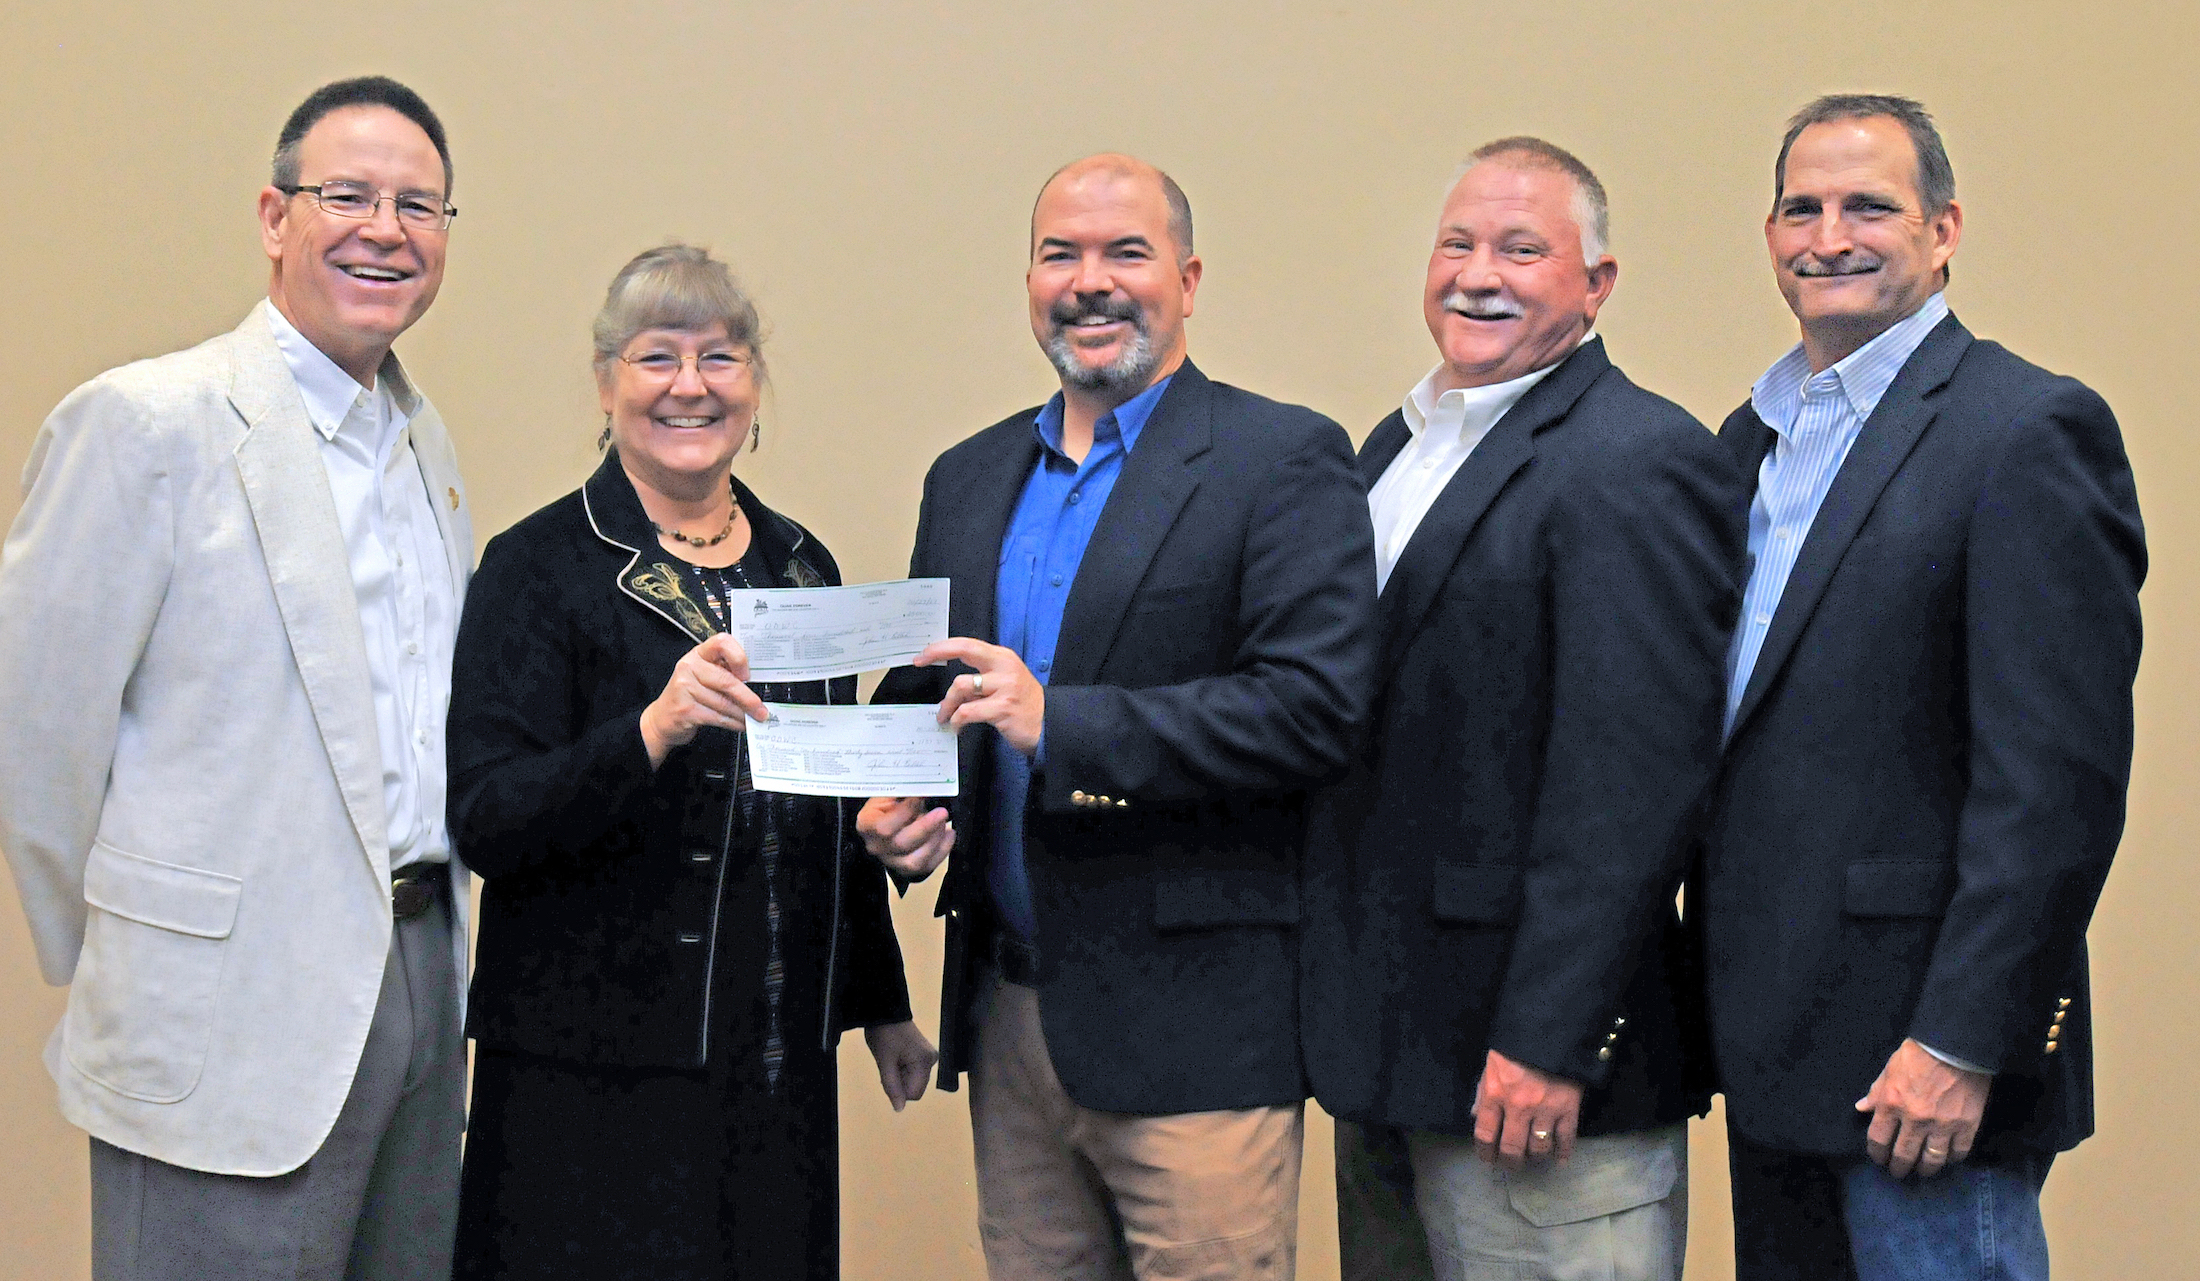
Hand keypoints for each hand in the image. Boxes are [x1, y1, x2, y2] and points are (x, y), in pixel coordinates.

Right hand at [639, 633, 768, 768]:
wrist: (661, 719)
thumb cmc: (688, 695)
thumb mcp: (704, 676)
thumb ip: (724, 672)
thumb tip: (756, 682)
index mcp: (698, 654)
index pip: (722, 642)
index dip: (739, 657)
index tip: (748, 674)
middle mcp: (689, 667)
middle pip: (727, 680)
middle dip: (748, 698)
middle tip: (761, 709)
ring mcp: (685, 688)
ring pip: (724, 703)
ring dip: (743, 714)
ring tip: (753, 719)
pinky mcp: (685, 709)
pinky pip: (718, 717)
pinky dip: (733, 723)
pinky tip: (740, 725)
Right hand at [857, 796, 954, 879]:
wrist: (884, 820)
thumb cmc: (886, 805)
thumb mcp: (887, 793)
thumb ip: (902, 790)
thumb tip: (921, 786)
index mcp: (867, 825)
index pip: (884, 826)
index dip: (906, 812)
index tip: (922, 796)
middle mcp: (876, 846)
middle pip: (901, 844)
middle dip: (925, 827)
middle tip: (942, 812)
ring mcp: (891, 861)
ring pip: (915, 861)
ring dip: (934, 841)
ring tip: (944, 823)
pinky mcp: (907, 869)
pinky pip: (927, 866)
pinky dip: (942, 850)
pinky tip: (949, 834)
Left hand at [863, 1021, 937, 1111]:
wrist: (885, 1012)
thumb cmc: (884, 1036)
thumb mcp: (884, 1062)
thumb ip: (892, 1087)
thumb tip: (899, 1110)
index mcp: (924, 1063)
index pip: (914, 1094)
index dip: (898, 1090)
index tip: (888, 1074)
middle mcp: (931, 1061)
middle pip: (915, 1089)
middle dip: (900, 1083)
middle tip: (889, 1065)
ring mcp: (929, 1057)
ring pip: (913, 1082)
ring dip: (900, 1076)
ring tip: (892, 1059)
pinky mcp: (925, 1054)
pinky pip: (914, 1072)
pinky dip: (903, 1070)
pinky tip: (896, 1057)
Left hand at [920, 638, 1042, 755]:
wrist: (1050, 725)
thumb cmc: (1023, 704)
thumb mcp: (1005, 682)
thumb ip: (982, 678)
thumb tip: (953, 687)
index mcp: (1002, 657)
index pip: (968, 644)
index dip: (942, 647)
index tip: (923, 654)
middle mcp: (1004, 667)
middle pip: (965, 650)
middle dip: (937, 653)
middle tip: (919, 662)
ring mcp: (1005, 687)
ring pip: (962, 686)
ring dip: (947, 704)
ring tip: (945, 716)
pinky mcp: (1003, 708)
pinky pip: (969, 711)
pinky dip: (957, 720)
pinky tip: (957, 727)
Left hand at [1472, 1048, 1583, 1166]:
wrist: (1552, 1028)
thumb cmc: (1516, 1044)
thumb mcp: (1492, 1064)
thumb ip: (1483, 1091)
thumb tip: (1477, 1116)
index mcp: (1495, 1094)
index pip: (1485, 1134)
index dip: (1485, 1152)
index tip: (1488, 1159)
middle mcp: (1518, 1107)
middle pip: (1512, 1148)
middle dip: (1510, 1162)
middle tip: (1512, 1166)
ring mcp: (1544, 1110)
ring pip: (1538, 1147)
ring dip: (1535, 1157)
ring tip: (1534, 1158)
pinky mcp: (1568, 1108)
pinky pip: (1566, 1138)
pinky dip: (1564, 1152)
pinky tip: (1560, 1159)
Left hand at [1856, 1038, 1990, 1178]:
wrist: (1954, 1046)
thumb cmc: (1917, 1054)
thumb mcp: (1889, 1070)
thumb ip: (1876, 1092)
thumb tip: (1862, 1108)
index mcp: (1890, 1104)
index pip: (1878, 1139)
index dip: (1876, 1153)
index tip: (1879, 1159)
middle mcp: (1914, 1120)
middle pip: (1903, 1154)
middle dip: (1899, 1167)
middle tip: (1899, 1172)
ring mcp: (1941, 1126)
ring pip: (1931, 1159)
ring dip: (1925, 1169)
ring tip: (1923, 1171)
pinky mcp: (1966, 1126)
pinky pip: (1958, 1151)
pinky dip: (1952, 1158)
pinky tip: (1948, 1159)